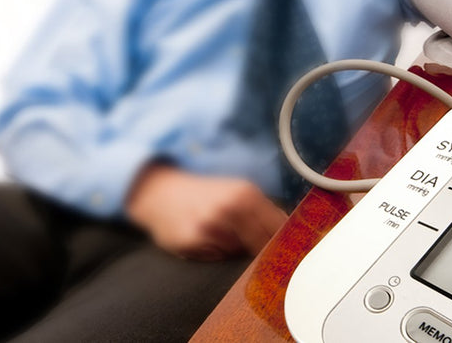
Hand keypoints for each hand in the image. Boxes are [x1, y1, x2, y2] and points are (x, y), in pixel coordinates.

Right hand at [126, 163, 287, 260]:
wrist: (159, 191)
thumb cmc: (203, 194)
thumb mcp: (236, 192)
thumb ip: (263, 212)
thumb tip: (292, 233)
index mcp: (246, 194)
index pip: (279, 228)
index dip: (287, 243)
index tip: (291, 254)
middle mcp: (230, 209)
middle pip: (263, 246)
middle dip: (265, 253)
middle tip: (261, 256)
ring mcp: (210, 226)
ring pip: (239, 255)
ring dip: (237, 253)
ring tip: (221, 237)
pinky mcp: (192, 242)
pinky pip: (216, 258)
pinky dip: (215, 254)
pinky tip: (204, 240)